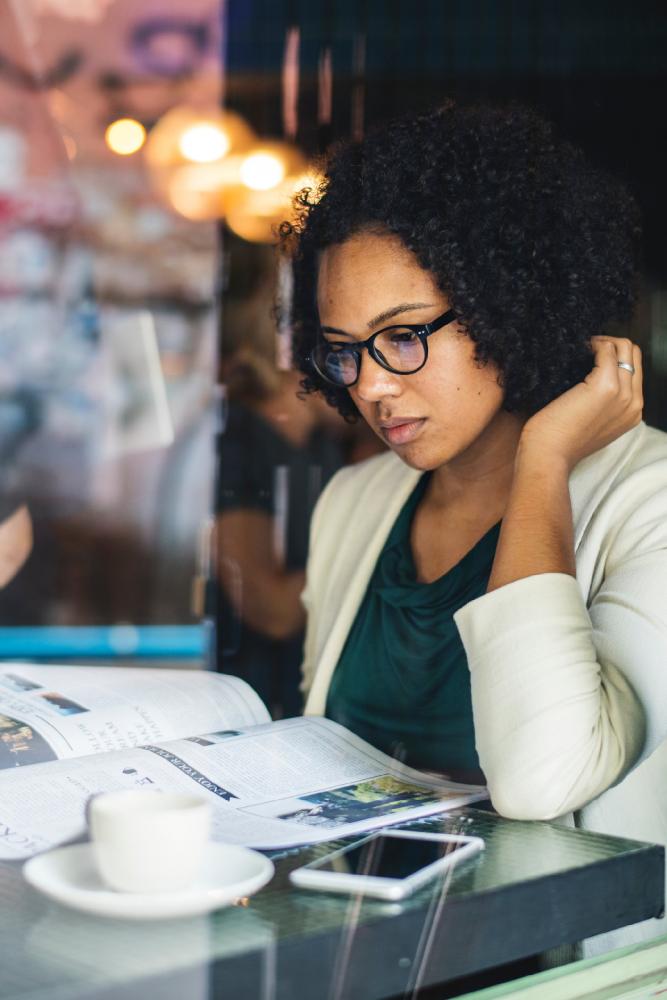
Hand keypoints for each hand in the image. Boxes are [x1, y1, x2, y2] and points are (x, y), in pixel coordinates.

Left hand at [519, 336, 642, 470]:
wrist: (549, 456)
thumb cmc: (560, 441)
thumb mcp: (591, 423)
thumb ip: (602, 403)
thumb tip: (591, 376)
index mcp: (632, 413)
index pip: (634, 369)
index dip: (615, 356)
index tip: (592, 353)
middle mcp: (634, 403)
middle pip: (634, 354)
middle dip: (611, 343)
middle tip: (587, 346)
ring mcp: (622, 394)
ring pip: (625, 348)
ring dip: (602, 341)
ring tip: (582, 347)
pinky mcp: (605, 386)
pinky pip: (607, 350)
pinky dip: (593, 344)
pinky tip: (577, 350)